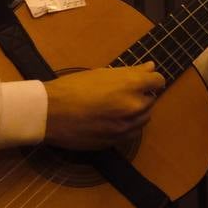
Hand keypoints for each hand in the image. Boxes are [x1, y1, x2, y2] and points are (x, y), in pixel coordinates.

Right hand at [43, 63, 165, 150]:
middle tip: (121, 95)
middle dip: (141, 96)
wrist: (49, 112)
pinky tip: (112, 121)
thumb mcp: (102, 73)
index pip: (158, 81)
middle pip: (151, 100)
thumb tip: (150, 67)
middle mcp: (134, 105)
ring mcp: (126, 125)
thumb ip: (131, 72)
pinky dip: (128, 126)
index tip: (142, 82)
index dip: (151, 80)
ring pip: (144, 118)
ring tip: (115, 108)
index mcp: (131, 85)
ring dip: (136, 113)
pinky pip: (133, 132)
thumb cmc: (73, 87)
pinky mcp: (117, 140)